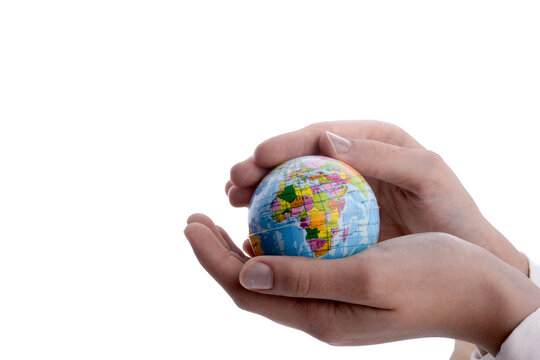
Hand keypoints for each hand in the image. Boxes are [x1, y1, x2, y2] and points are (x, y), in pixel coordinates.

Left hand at [185, 213, 539, 355]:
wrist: (481, 292)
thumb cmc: (434, 278)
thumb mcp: (369, 276)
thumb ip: (305, 279)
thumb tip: (246, 273)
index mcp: (319, 317)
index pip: (245, 289)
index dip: (211, 258)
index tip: (190, 221)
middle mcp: (317, 315)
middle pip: (249, 285)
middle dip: (215, 253)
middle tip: (193, 216)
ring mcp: (330, 304)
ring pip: (268, 278)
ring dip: (239, 249)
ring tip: (222, 217)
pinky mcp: (344, 288)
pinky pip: (294, 270)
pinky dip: (272, 248)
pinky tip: (269, 226)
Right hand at [226, 121, 528, 274]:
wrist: (463, 252)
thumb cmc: (450, 211)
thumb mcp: (425, 175)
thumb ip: (382, 155)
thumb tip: (326, 137)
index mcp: (370, 139)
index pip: (318, 134)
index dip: (285, 142)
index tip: (258, 156)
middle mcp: (349, 161)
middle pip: (296, 157)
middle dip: (260, 165)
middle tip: (233, 179)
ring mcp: (339, 191)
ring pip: (290, 185)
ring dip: (258, 190)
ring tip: (232, 199)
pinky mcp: (334, 218)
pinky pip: (298, 214)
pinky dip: (274, 217)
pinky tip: (253, 226)